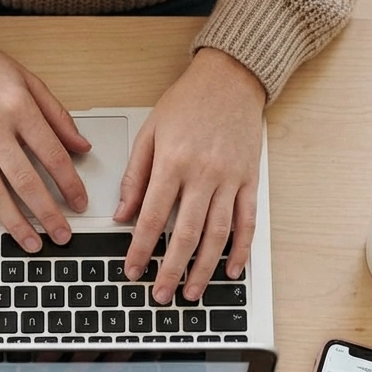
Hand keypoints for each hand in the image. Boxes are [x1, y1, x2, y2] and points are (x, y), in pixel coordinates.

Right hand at [0, 30, 90, 251]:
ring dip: (15, 225)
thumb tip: (82, 147)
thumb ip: (57, 116)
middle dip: (47, 214)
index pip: (51, 155)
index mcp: (18, 108)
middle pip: (25, 181)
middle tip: (62, 236)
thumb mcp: (27, 81)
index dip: (69, 184)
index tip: (79, 203)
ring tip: (32, 245)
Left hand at [115, 48, 265, 303]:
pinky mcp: (249, 179)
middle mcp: (203, 173)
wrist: (232, 76)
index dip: (140, 249)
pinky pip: (247, 221)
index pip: (153, 217)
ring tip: (191, 293)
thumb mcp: (150, 132)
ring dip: (204, 268)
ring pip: (217, 234)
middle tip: (161, 295)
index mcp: (173, 162)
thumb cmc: (188, 102)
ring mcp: (230, 178)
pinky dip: (240, 249)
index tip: (132, 271)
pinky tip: (232, 270)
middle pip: (186, 233)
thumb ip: (135, 177)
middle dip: (171, 269)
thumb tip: (122, 215)